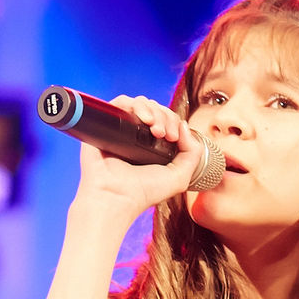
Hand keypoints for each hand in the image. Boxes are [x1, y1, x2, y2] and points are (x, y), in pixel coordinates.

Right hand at [73, 94, 206, 222]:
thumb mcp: (179, 177)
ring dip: (154, 111)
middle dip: (166, 117)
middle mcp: (137, 136)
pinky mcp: (106, 124)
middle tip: (166, 135)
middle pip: (156, 109)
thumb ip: (192, 153)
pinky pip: (121, 102)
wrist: (116, 196)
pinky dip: (136, 105)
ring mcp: (122, 130)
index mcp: (153, 146)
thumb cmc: (143, 192)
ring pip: (141, 103)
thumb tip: (184, 125)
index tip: (174, 138)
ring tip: (156, 129)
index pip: (167, 120)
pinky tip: (144, 120)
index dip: (175, 122)